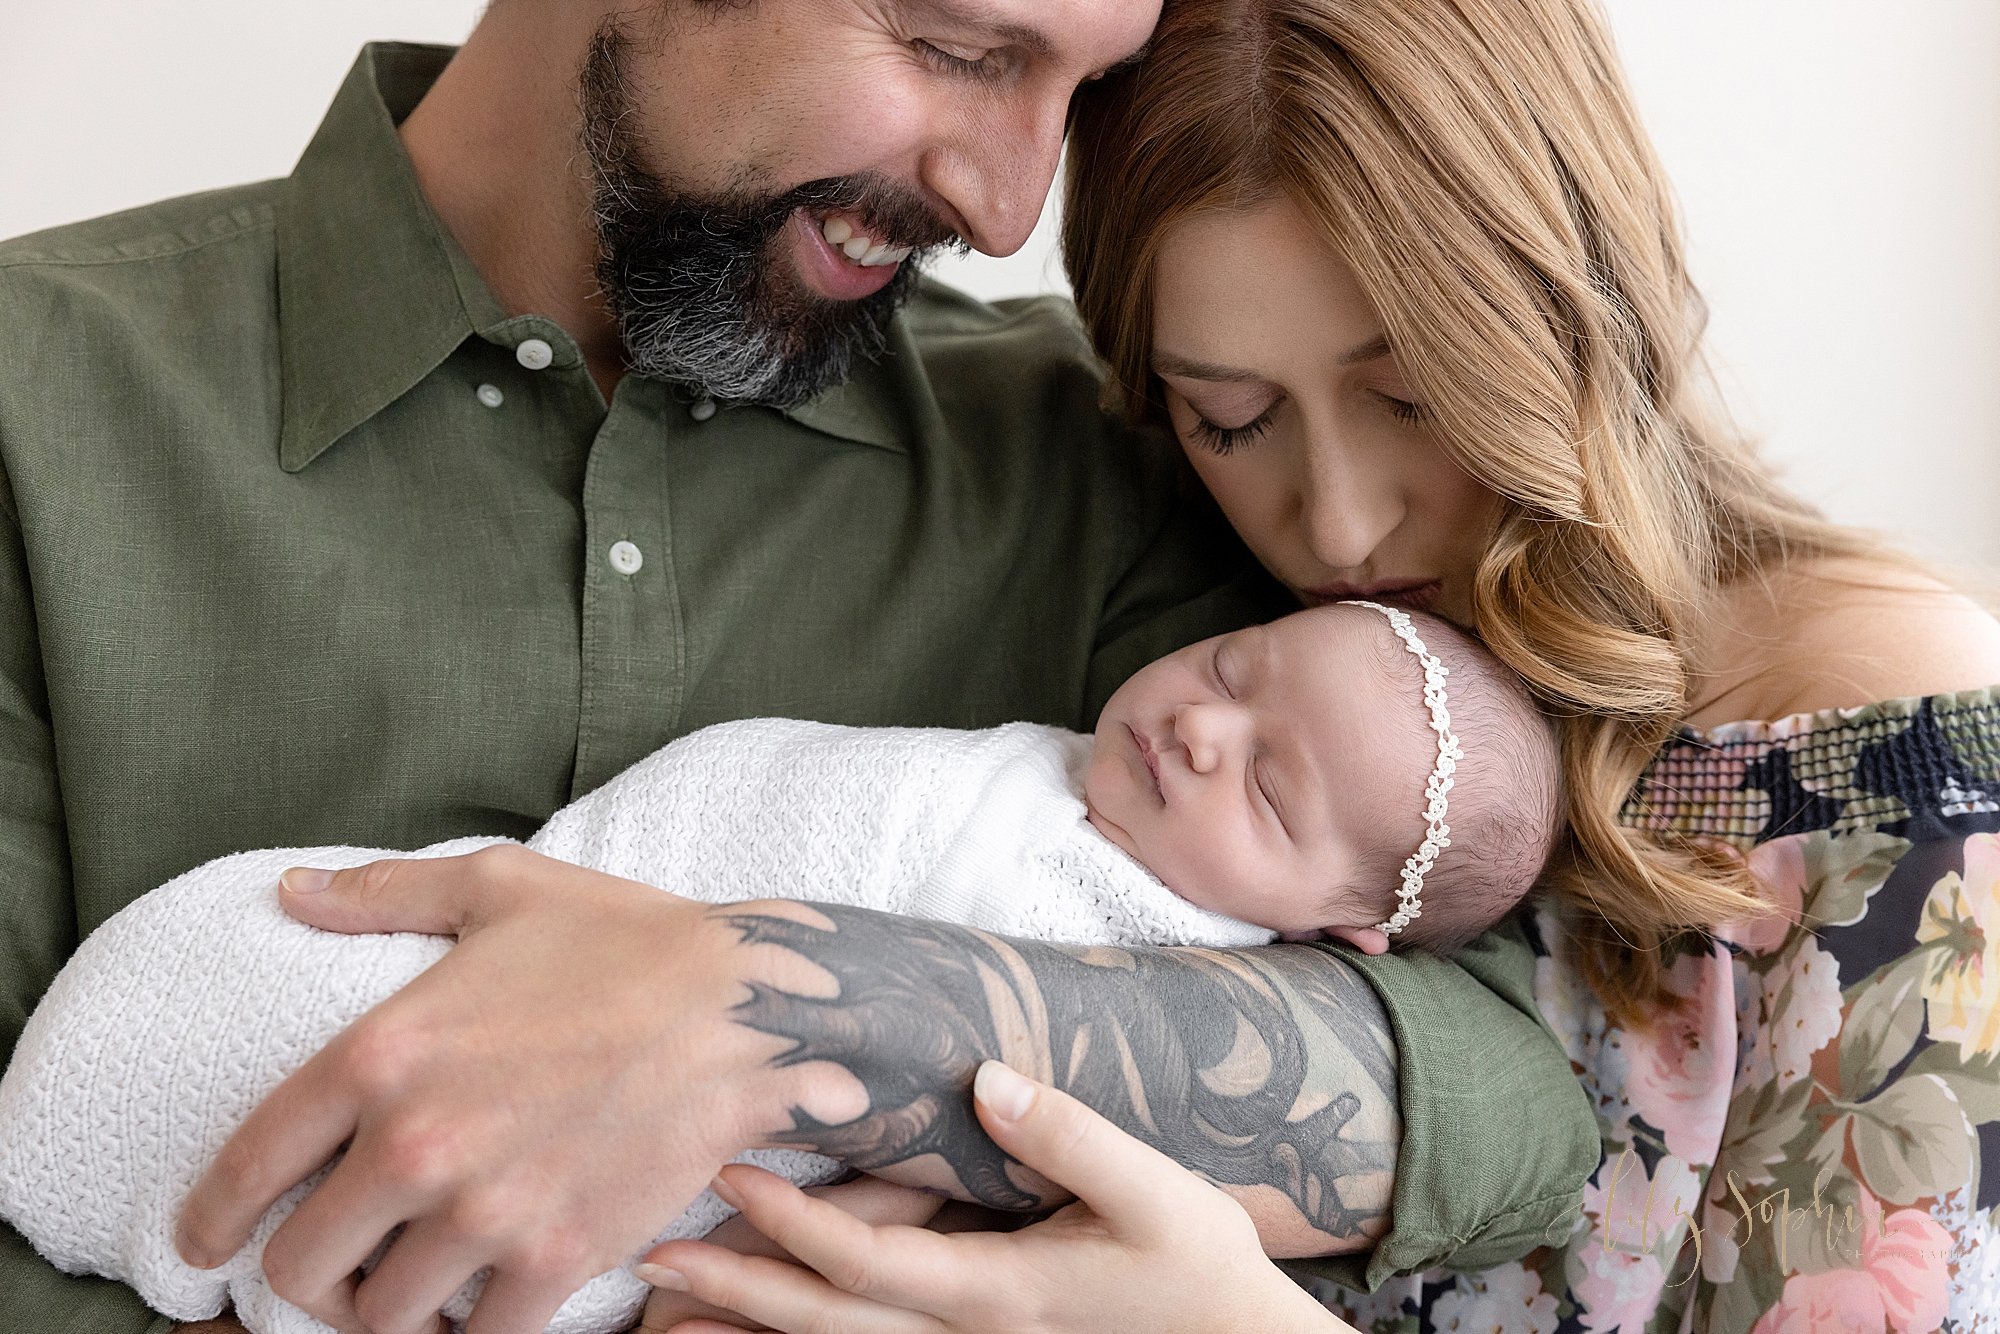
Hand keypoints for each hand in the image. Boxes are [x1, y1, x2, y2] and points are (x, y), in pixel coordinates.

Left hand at [172, 846, 838, 1333]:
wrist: (745, 1006)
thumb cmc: (622, 939)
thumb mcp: (496, 888)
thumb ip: (382, 894)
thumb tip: (291, 892)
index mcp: (381, 1051)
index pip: (249, 1165)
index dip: (210, 1220)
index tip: (207, 1244)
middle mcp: (417, 1142)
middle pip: (301, 1267)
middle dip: (307, 1275)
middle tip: (334, 1266)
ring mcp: (487, 1210)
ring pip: (381, 1318)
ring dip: (387, 1309)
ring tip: (408, 1287)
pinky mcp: (557, 1256)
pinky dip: (470, 1330)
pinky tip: (478, 1304)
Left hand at [636, 1062, 1354, 1333]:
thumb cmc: (1199, 1268)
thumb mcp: (1152, 1193)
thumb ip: (1071, 1138)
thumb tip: (987, 1080)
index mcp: (995, 1293)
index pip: (867, 1265)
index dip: (792, 1227)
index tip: (729, 1173)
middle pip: (826, 1323)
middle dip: (738, 1291)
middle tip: (651, 1258)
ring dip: (754, 1329)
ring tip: (672, 1313)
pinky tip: (765, 1328)